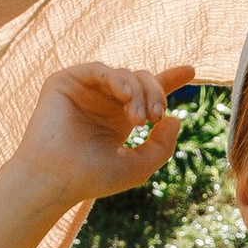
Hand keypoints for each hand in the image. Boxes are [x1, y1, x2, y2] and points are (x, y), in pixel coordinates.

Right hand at [12, 63, 195, 209]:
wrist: (55, 179)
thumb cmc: (91, 177)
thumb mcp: (138, 167)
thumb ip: (162, 146)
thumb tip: (175, 118)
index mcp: (119, 118)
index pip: (147, 93)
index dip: (170, 80)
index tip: (191, 71)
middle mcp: (104, 101)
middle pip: (142, 80)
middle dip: (157, 93)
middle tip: (156, 115)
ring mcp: (85, 90)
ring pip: (124, 74)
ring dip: (138, 92)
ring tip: (137, 119)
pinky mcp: (66, 82)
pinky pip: (99, 68)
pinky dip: (117, 78)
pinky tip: (124, 96)